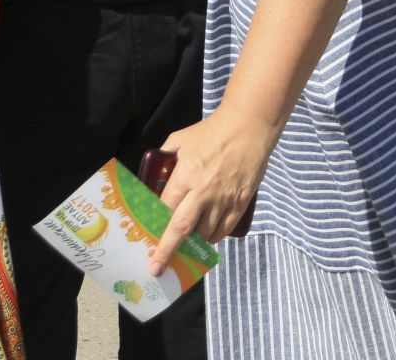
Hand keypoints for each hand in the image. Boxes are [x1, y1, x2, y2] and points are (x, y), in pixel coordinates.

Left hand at [147, 111, 274, 276]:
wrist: (248, 127)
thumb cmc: (212, 131)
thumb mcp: (181, 138)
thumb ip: (166, 155)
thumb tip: (155, 171)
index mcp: (185, 175)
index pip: (165, 209)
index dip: (154, 229)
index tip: (147, 244)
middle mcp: (202, 192)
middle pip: (181, 229)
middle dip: (166, 251)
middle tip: (156, 269)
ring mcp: (223, 199)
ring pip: (205, 233)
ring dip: (193, 243)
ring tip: (186, 245)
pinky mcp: (241, 202)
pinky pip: (224, 229)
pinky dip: (214, 237)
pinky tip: (208, 236)